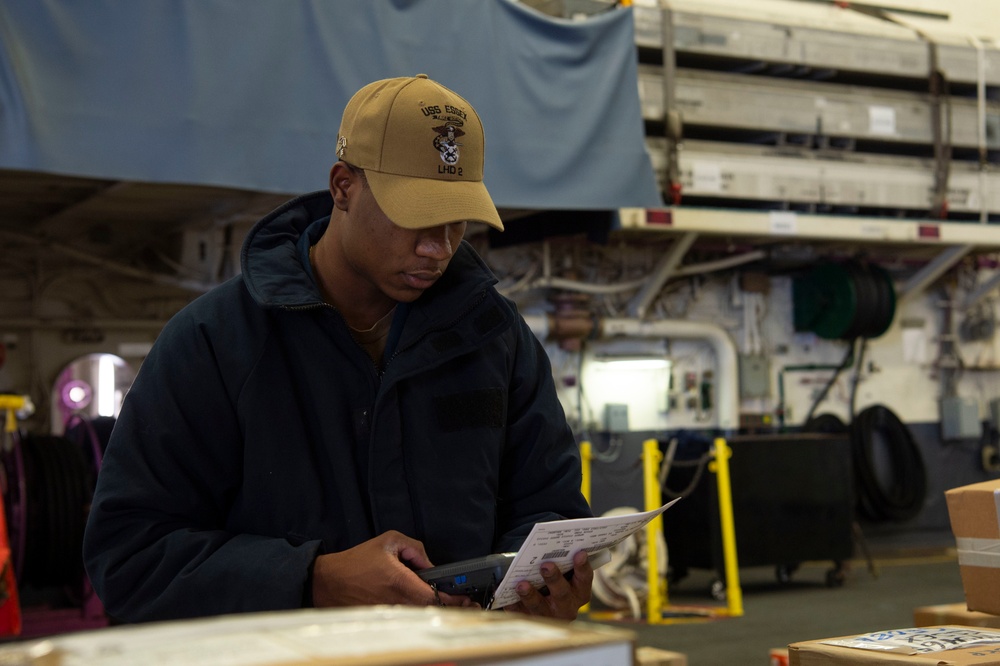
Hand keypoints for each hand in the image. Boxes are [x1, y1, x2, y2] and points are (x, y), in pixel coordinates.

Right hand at [310, 530, 477, 608]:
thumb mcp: (389, 541)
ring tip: (448, 603)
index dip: (452, 599)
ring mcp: (389, 612)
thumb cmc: (356, 561)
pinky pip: (406, 618)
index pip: (433, 596)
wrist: (328, 581)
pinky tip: (425, 607)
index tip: (465, 598)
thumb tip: (430, 564)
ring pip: (420, 615)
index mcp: (399, 581)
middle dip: (450, 606)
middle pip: (431, 610)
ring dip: (434, 610)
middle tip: (465, 602)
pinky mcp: (383, 618)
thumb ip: (415, 549)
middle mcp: (395, 600)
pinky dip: (418, 613)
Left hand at [503, 550, 592, 619]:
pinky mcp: (530, 619)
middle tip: (546, 566)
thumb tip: (551, 542)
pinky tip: (507, 596)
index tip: (580, 553)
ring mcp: (548, 615)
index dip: (582, 567)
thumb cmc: (556, 580)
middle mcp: (567, 607)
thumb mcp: (564, 573)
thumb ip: (561, 561)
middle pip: (562, 594)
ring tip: (521, 584)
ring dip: (531, 595)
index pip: (584, 579)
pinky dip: (513, 604)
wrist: (545, 605)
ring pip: (540, 607)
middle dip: (554, 579)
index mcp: (579, 592)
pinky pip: (520, 613)